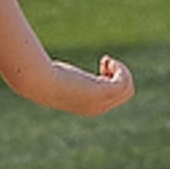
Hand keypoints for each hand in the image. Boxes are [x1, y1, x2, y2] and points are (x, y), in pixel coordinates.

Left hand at [16, 54, 133, 116]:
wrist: (41, 82)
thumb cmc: (46, 78)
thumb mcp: (59, 78)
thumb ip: (65, 79)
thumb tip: (63, 74)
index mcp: (91, 107)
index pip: (116, 97)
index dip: (112, 79)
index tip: (101, 66)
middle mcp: (99, 108)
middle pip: (126, 93)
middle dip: (120, 75)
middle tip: (104, 63)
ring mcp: (102, 101)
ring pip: (128, 88)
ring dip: (122, 71)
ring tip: (106, 62)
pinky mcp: (103, 91)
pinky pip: (124, 81)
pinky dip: (119, 68)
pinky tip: (105, 60)